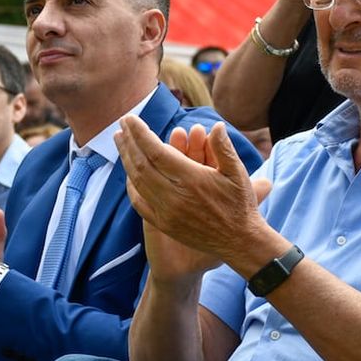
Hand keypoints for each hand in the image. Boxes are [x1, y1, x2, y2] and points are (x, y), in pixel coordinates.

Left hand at [115, 117, 278, 269]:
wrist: (238, 242)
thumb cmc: (240, 204)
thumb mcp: (238, 173)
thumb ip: (224, 148)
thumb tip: (216, 126)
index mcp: (191, 179)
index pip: (156, 151)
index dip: (140, 133)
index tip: (130, 119)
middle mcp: (174, 195)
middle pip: (141, 164)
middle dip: (129, 142)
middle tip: (122, 124)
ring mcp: (166, 211)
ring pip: (138, 181)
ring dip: (126, 159)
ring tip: (120, 141)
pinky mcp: (163, 224)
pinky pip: (139, 202)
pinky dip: (131, 185)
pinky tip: (129, 173)